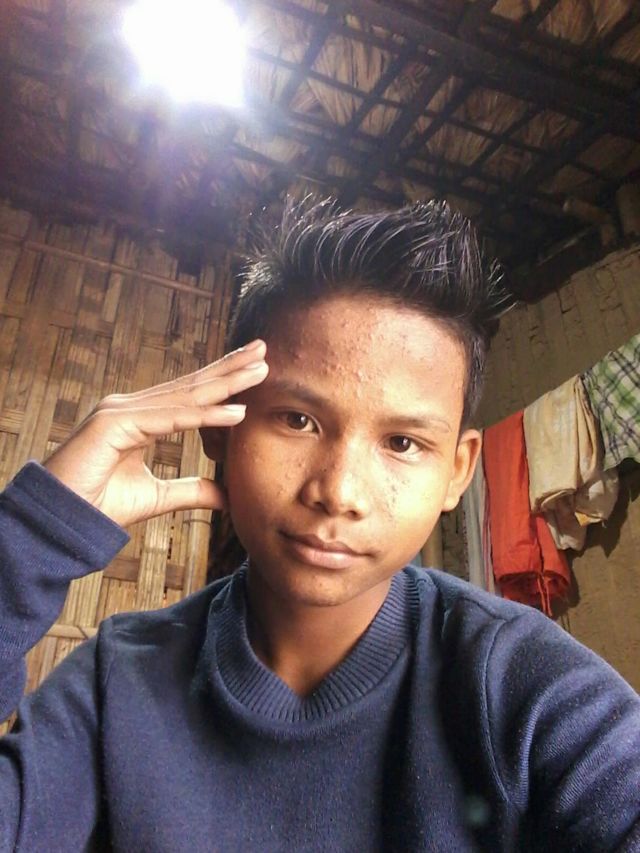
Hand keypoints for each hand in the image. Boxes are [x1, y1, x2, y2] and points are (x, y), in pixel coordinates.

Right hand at [44, 340, 267, 526]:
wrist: (60, 523)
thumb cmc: (98, 506)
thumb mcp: (158, 498)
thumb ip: (192, 491)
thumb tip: (228, 496)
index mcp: (139, 418)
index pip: (189, 394)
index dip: (223, 380)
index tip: (256, 368)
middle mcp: (130, 407)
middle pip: (191, 385)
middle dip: (229, 367)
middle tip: (264, 349)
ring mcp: (120, 412)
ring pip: (184, 396)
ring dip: (226, 383)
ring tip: (260, 370)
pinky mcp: (114, 425)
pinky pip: (169, 420)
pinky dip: (204, 417)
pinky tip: (236, 413)